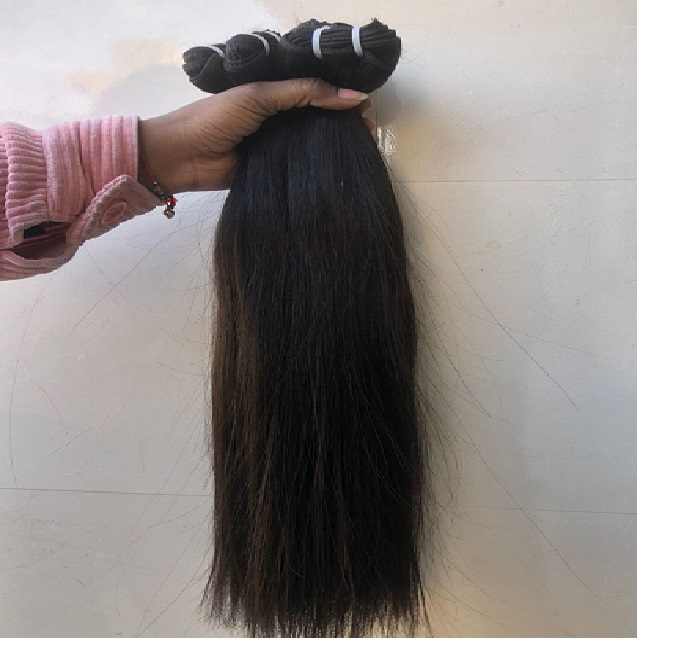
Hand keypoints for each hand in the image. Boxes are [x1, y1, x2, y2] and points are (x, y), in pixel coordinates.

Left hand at [138, 78, 369, 193]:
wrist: (182, 157)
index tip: (366, 107)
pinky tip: (340, 170)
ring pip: (312, 144)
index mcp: (274, 94)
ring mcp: (277, 147)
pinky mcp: (274, 172)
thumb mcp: (260, 96)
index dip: (340, 96)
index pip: (314, 92)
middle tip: (369, 131)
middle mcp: (279, 119)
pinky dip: (318, 168)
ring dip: (335, 146)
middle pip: (317, 119)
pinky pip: (301, 168)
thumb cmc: (216, 118)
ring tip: (363, 149)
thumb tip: (352, 95)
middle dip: (343, 123)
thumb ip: (303, 93)